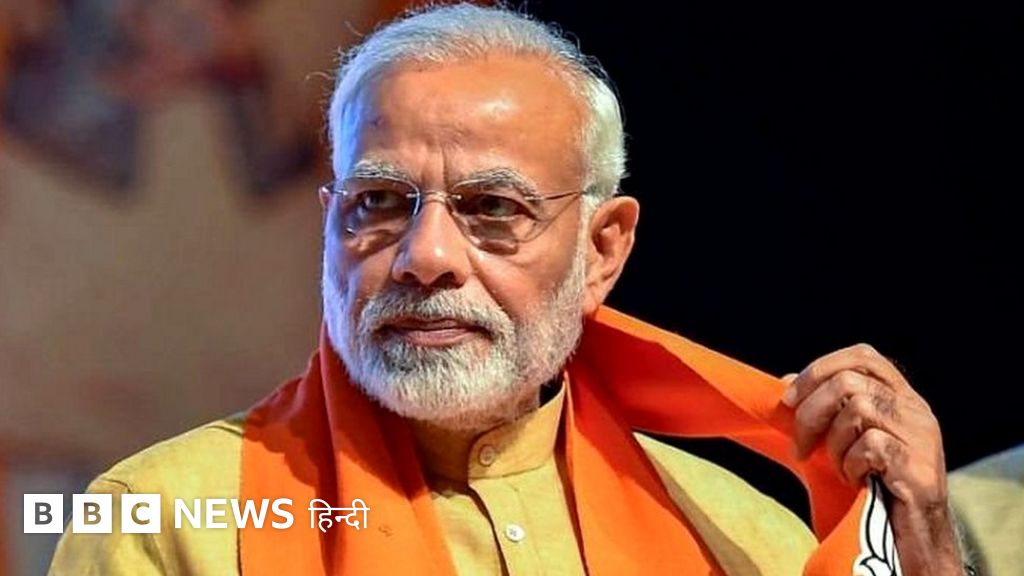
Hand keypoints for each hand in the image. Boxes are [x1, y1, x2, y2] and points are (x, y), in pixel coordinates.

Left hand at [781, 343, 962, 575]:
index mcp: (901, 397)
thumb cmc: (874, 487)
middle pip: (850, 381)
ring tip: (838, 467)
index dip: (820, 368)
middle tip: (800, 446)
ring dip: (833, 444)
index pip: (864, 356)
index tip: (790, 397)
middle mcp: (916, 409)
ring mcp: (921, 436)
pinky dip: (851, 464)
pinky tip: (855, 480)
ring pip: (859, 409)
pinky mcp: (919, 466)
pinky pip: (871, 445)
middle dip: (811, 412)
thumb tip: (786, 382)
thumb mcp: (848, 442)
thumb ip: (827, 411)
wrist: (913, 538)